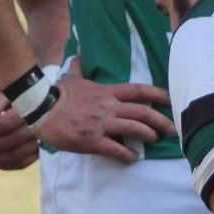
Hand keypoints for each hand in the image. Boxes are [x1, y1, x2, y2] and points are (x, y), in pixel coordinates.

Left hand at [0, 92, 39, 170]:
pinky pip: (23, 163)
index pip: (5, 124)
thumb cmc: (25, 96)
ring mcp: (41, 141)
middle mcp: (39, 126)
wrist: (49, 102)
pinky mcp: (40, 151)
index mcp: (31, 109)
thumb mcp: (11, 93)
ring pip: (17, 155)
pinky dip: (5, 165)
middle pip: (11, 142)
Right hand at [36, 72, 175, 162]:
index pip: (139, 90)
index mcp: (107, 92)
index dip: (159, 94)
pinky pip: (115, 149)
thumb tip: (76, 54)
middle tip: (173, 129)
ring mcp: (101, 124)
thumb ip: (78, 67)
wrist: (40, 108)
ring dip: (147, 135)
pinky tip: (132, 158)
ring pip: (133, 129)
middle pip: (143, 112)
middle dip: (161, 121)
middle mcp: (108, 107)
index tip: (172, 100)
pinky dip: (126, 155)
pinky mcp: (91, 141)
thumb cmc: (57, 93)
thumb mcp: (71, 77)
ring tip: (154, 140)